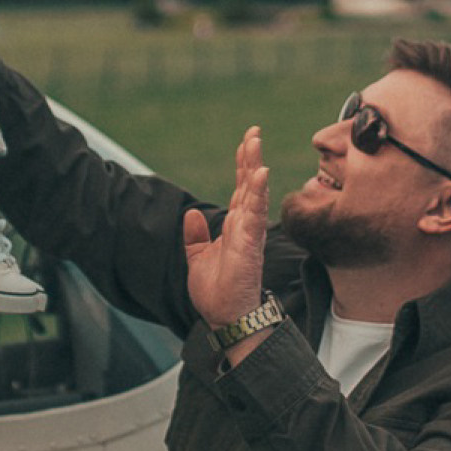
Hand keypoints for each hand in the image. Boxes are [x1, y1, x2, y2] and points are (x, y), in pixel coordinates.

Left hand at [181, 124, 269, 328]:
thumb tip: (191, 214)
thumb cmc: (217, 292)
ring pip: (254, 193)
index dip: (242, 165)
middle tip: (253, 132)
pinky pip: (254, 214)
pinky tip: (259, 174)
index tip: (246, 141)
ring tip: (255, 142)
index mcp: (235, 227)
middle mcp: (245, 226)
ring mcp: (249, 234)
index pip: (240, 189)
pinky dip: (256, 192)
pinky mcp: (249, 245)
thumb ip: (195, 236)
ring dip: (254, 167)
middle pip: (249, 184)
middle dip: (251, 157)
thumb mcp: (198, 258)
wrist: (226, 318)